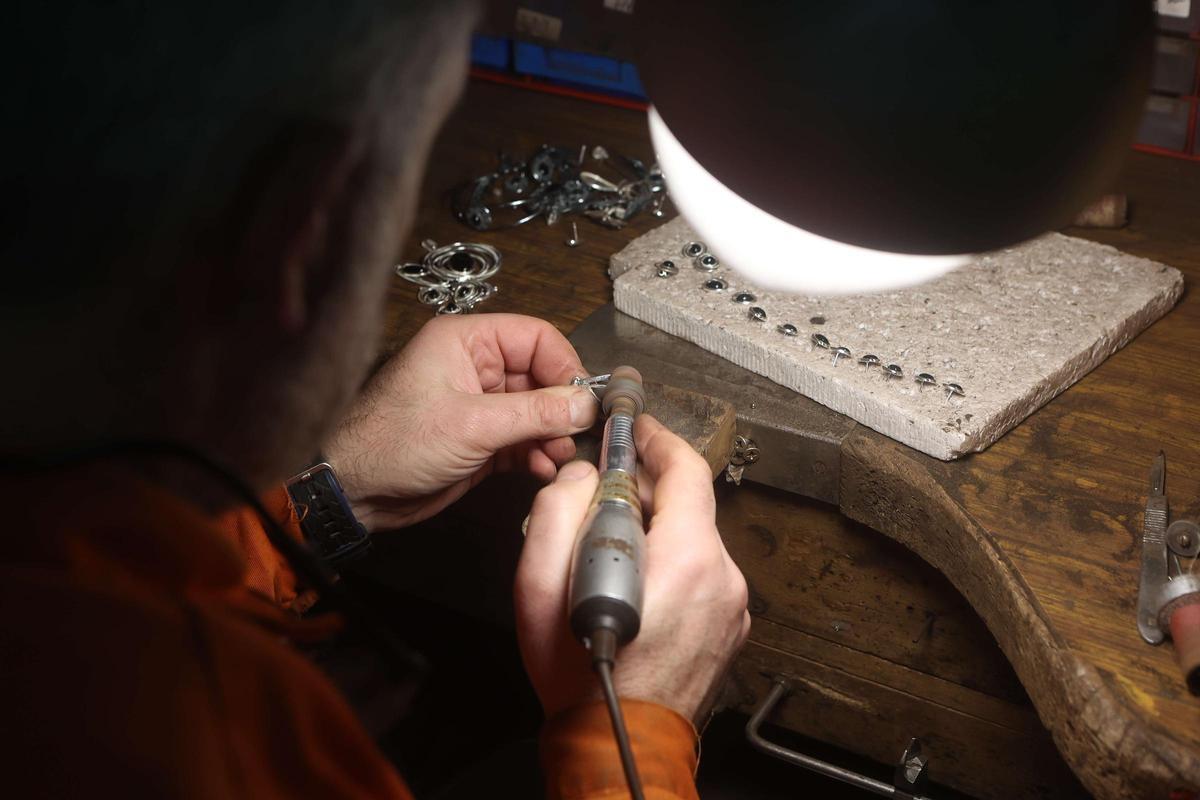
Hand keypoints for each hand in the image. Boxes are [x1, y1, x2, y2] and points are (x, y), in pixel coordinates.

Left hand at [323, 314, 597, 530]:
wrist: (353, 492)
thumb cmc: (389, 443)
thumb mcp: (471, 424)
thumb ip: (534, 413)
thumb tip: (584, 403)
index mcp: (466, 341)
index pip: (536, 338)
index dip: (565, 366)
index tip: (585, 398)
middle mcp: (474, 368)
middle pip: (541, 377)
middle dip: (562, 408)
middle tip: (579, 434)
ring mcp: (478, 406)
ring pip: (536, 413)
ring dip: (553, 435)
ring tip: (560, 457)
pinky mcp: (480, 441)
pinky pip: (523, 441)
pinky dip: (538, 454)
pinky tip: (545, 468)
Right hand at [515, 415, 750, 723]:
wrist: (619, 740)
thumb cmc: (580, 672)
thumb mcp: (540, 584)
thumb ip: (559, 511)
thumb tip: (582, 476)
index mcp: (686, 558)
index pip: (686, 470)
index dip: (657, 441)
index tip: (637, 429)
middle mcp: (722, 577)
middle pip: (689, 506)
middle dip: (645, 492)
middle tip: (603, 494)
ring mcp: (731, 606)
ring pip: (693, 541)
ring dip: (656, 533)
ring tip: (610, 552)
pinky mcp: (729, 626)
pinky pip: (701, 574)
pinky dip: (672, 564)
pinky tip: (637, 585)